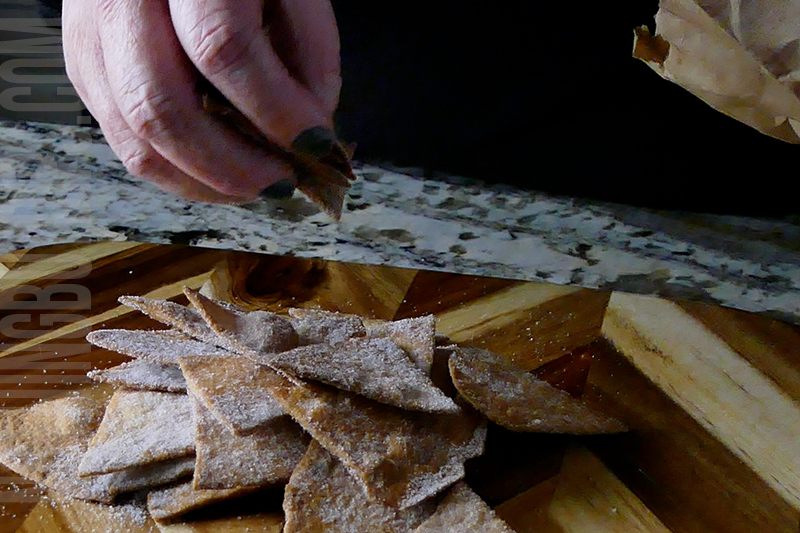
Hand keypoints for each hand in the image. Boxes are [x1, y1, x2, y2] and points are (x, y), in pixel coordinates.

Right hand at [63, 0, 340, 202]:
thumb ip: (309, 46)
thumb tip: (311, 131)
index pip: (222, 47)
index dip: (275, 109)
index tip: (316, 144)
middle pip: (160, 105)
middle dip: (232, 165)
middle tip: (282, 183)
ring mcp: (89, 33)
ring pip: (133, 137)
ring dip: (203, 182)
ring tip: (255, 187)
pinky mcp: (81, 63)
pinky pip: (120, 139)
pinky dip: (174, 171)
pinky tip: (216, 174)